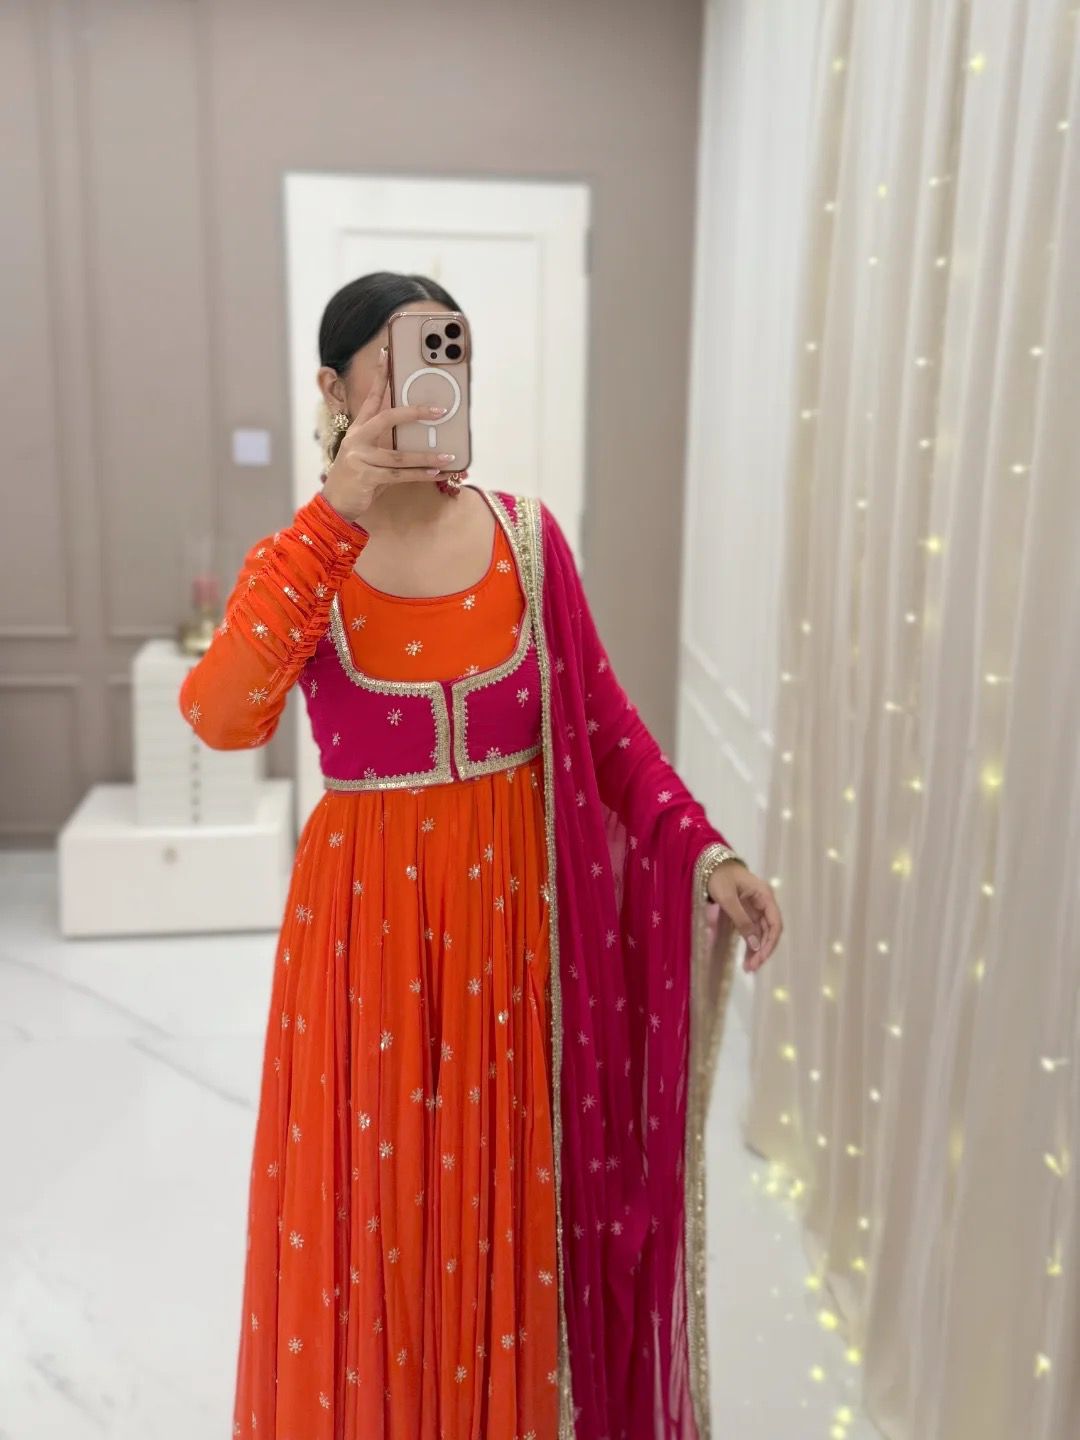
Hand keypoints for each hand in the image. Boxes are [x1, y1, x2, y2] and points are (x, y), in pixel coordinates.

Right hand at [321, 345, 462, 522]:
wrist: (335, 504)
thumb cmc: (358, 478)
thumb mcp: (370, 455)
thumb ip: (388, 444)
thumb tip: (422, 439)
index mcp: (359, 429)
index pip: (371, 397)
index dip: (380, 374)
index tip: (387, 352)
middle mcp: (357, 439)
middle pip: (388, 418)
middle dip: (415, 412)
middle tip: (440, 410)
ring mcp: (360, 457)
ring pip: (400, 455)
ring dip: (427, 456)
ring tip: (448, 456)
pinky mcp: (366, 477)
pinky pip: (399, 475)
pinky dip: (420, 474)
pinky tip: (436, 474)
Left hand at [707, 862, 782, 972]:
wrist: (708, 864)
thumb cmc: (718, 877)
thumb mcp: (728, 899)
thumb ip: (742, 921)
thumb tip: (755, 944)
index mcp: (765, 896)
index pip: (775, 923)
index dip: (770, 943)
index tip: (761, 958)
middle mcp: (764, 902)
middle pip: (770, 931)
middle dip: (763, 950)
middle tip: (752, 968)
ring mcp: (756, 908)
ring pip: (761, 933)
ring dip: (757, 950)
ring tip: (749, 968)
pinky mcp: (747, 912)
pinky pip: (752, 931)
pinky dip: (750, 944)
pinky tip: (747, 958)